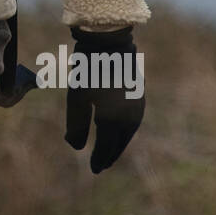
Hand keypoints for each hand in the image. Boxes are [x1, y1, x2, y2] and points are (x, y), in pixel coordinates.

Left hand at [64, 25, 144, 173]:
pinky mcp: (139, 97)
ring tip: (110, 150)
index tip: (94, 170)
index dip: (99, 159)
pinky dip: (124, 130)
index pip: (105, 148)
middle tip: (102, 166)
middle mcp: (130, 118)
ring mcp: (137, 107)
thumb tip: (75, 147)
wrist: (110, 44)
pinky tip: (118, 130)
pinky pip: (132, 122)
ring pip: (127, 133)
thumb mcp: (76, 100)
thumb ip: (76, 126)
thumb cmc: (88, 71)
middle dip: (109, 155)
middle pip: (119, 143)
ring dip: (118, 143)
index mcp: (114, 122)